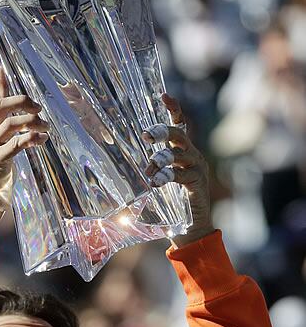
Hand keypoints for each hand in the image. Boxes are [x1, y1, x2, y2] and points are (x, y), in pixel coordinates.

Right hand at [0, 66, 48, 228]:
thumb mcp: (0, 155)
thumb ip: (8, 139)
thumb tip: (26, 127)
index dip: (0, 85)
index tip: (2, 67)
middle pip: (4, 107)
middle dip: (25, 103)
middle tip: (40, 110)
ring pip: (14, 123)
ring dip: (34, 123)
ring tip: (46, 129)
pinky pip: (18, 142)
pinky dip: (32, 138)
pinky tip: (42, 140)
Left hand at [142, 94, 213, 246]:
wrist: (191, 230)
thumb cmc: (171, 207)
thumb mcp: (159, 183)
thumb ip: (151, 170)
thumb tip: (127, 164)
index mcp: (183, 153)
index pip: (181, 125)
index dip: (174, 110)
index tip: (164, 96)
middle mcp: (193, 156)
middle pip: (179, 135)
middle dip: (162, 133)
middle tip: (147, 137)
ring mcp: (198, 169)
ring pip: (178, 154)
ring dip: (160, 161)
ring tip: (149, 172)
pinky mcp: (198, 183)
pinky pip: (181, 174)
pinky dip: (166, 177)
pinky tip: (155, 183)